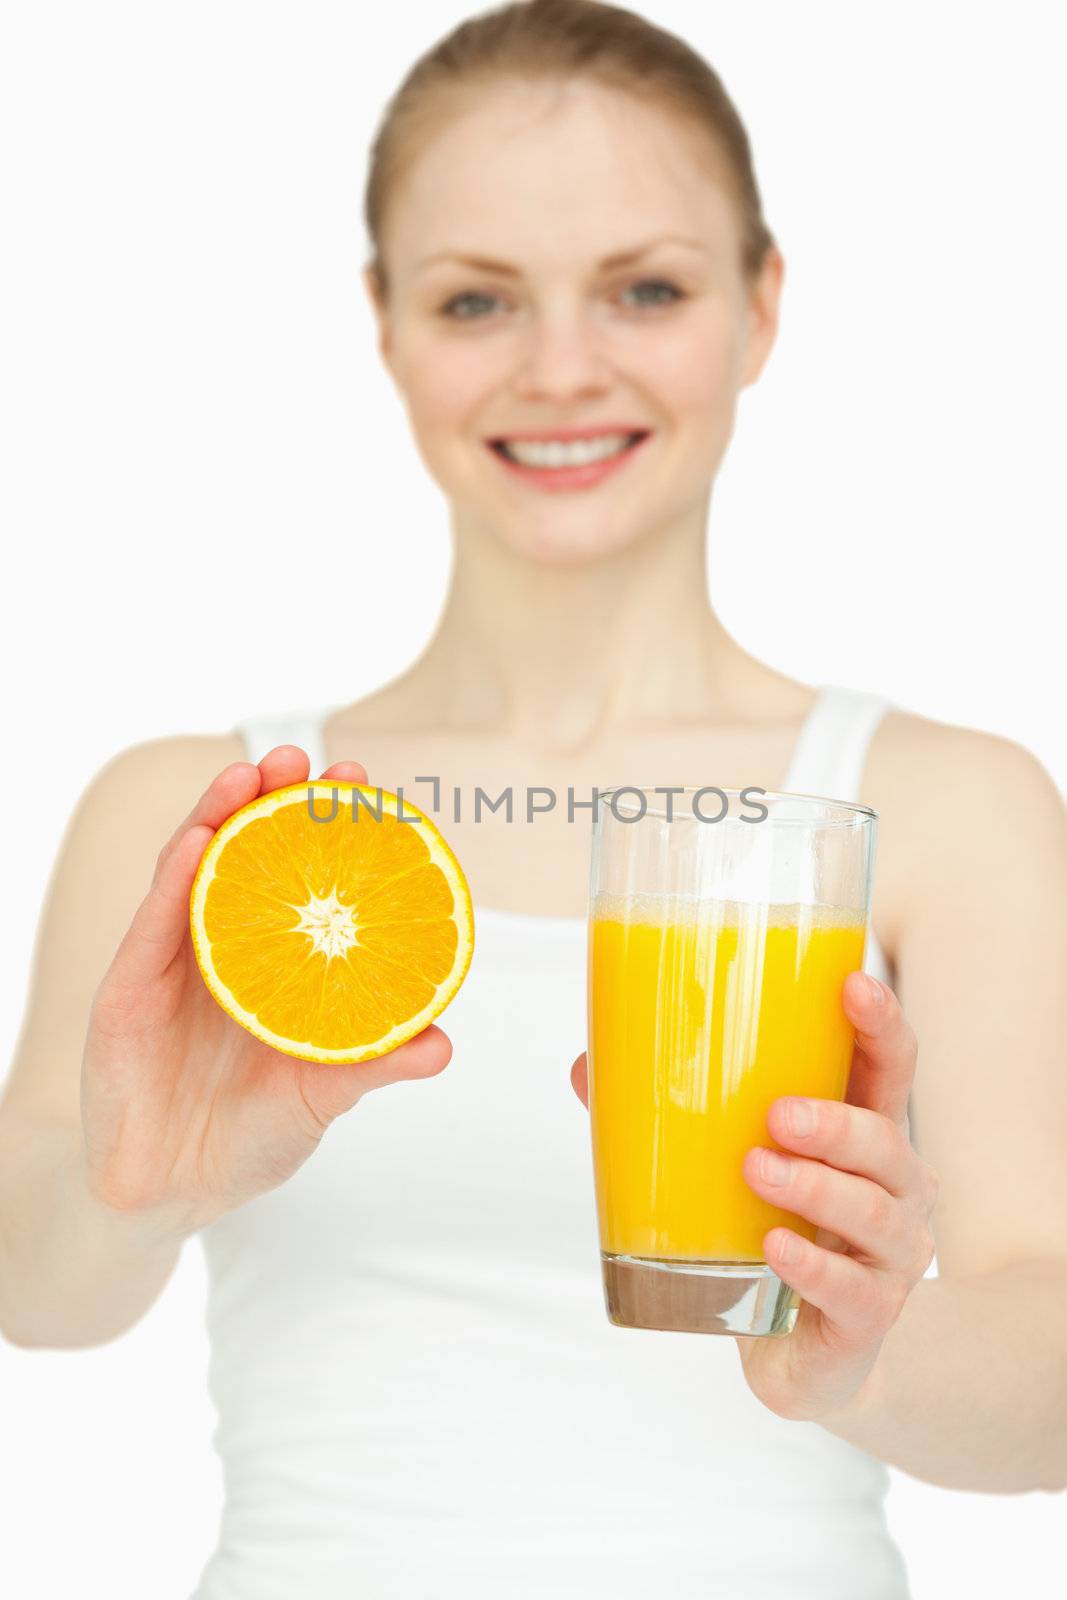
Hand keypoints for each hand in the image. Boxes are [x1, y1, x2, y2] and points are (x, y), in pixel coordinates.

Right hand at [83, 746, 451, 1236]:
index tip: (362, 786)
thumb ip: (376, 1062)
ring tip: (251, 774)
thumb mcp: (324, 1093)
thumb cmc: (250, 1135)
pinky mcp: (125, 992)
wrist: (174, 1195)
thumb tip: (442, 1043)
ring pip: (191, 871)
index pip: (296, 876)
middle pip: (243, 854)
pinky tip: (199, 842)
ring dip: (217, 815)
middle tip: (305, 758)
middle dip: (271, 798)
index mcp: (268, 960)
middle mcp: (219, 947)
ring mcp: (169, 963)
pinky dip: (174, 880)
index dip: (324, 828)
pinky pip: (151, 926)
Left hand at [570, 972, 938, 1423]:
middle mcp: (895, 1188)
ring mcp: (891, 1257)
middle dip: (836, 1123)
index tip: (851, 985)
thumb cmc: (773, 1231)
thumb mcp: (732, 1171)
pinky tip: (775, 1248)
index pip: (890, 1068)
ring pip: (873, 1213)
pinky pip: (853, 1291)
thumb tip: (586, 1065)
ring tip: (757, 1169)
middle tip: (776, 1113)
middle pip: (886, 1140)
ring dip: (816, 1188)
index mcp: (864, 1135)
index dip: (879, 1024)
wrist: (808, 1355)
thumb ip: (669, 1119)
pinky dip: (812, 1267)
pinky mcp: (870, 1319)